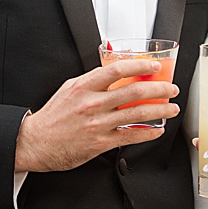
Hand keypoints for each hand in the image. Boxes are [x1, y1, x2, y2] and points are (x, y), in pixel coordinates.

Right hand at [15, 59, 178, 171]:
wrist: (36, 143)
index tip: (154, 66)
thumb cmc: (52, 117)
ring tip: (171, 108)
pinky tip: (157, 130)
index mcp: (84, 87)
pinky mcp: (101, 142)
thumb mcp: (68, 90)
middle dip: (160, 88)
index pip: (118, 70)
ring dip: (161, 110)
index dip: (140, 66)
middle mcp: (93, 104)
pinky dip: (149, 132)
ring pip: (138, 113)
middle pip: (135, 91)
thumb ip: (91, 81)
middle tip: (170, 89)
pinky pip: (132, 135)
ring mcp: (99, 124)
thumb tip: (112, 72)